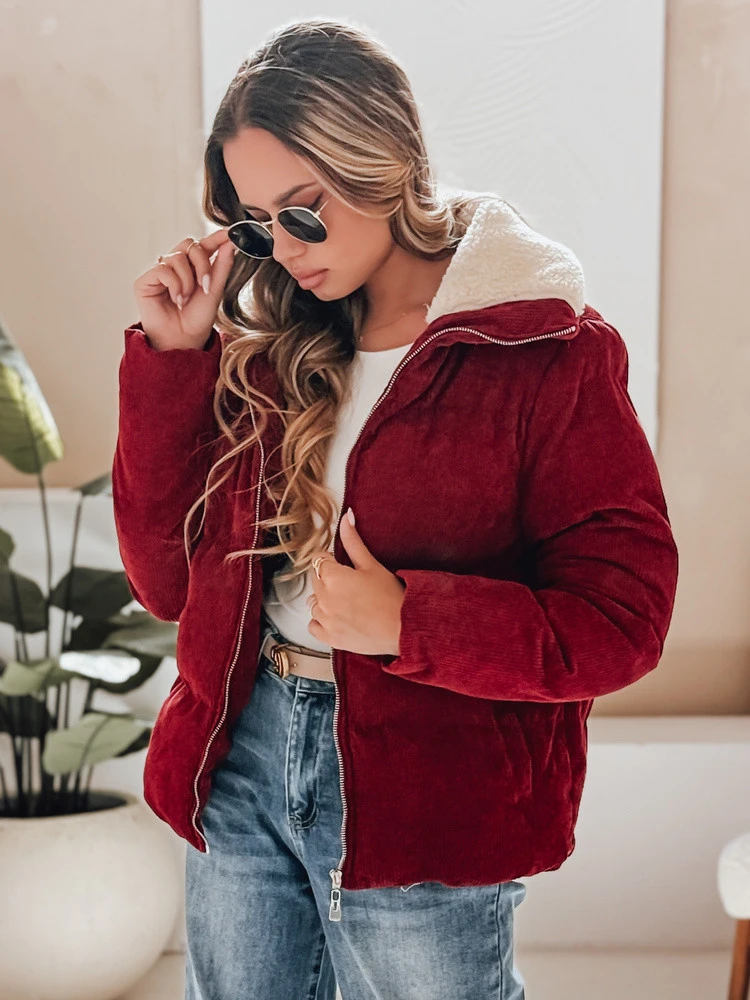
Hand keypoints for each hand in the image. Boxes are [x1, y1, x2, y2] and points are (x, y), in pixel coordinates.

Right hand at [133, 229, 237, 349]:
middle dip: (202, 264)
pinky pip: (163, 269)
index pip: (203, 245)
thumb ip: (221, 266)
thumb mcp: (214, 290)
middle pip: (190, 245)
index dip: (215, 237)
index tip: (230, 232)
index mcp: (193, 267)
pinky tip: (176, 300)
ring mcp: (159, 272)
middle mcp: (175, 266)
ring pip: (177, 257)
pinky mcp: (145, 280)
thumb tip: (230, 242)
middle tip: (205, 285)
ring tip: (186, 299)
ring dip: (187, 280)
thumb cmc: (198, 318)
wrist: (184, 340)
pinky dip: (175, 285)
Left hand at [306, 509, 405, 655]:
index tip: (345, 567)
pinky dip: (322, 621)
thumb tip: (346, 517)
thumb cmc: (392, 597)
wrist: (404, 629)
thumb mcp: (372, 564)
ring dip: (325, 600)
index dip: (332, 561)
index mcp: (332, 577)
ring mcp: (325, 620)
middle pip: (316, 580)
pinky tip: (339, 618)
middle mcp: (324, 598)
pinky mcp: (330, 638)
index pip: (319, 560)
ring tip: (348, 602)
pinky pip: (313, 626)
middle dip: (329, 579)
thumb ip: (353, 541)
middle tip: (352, 585)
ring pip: (314, 603)